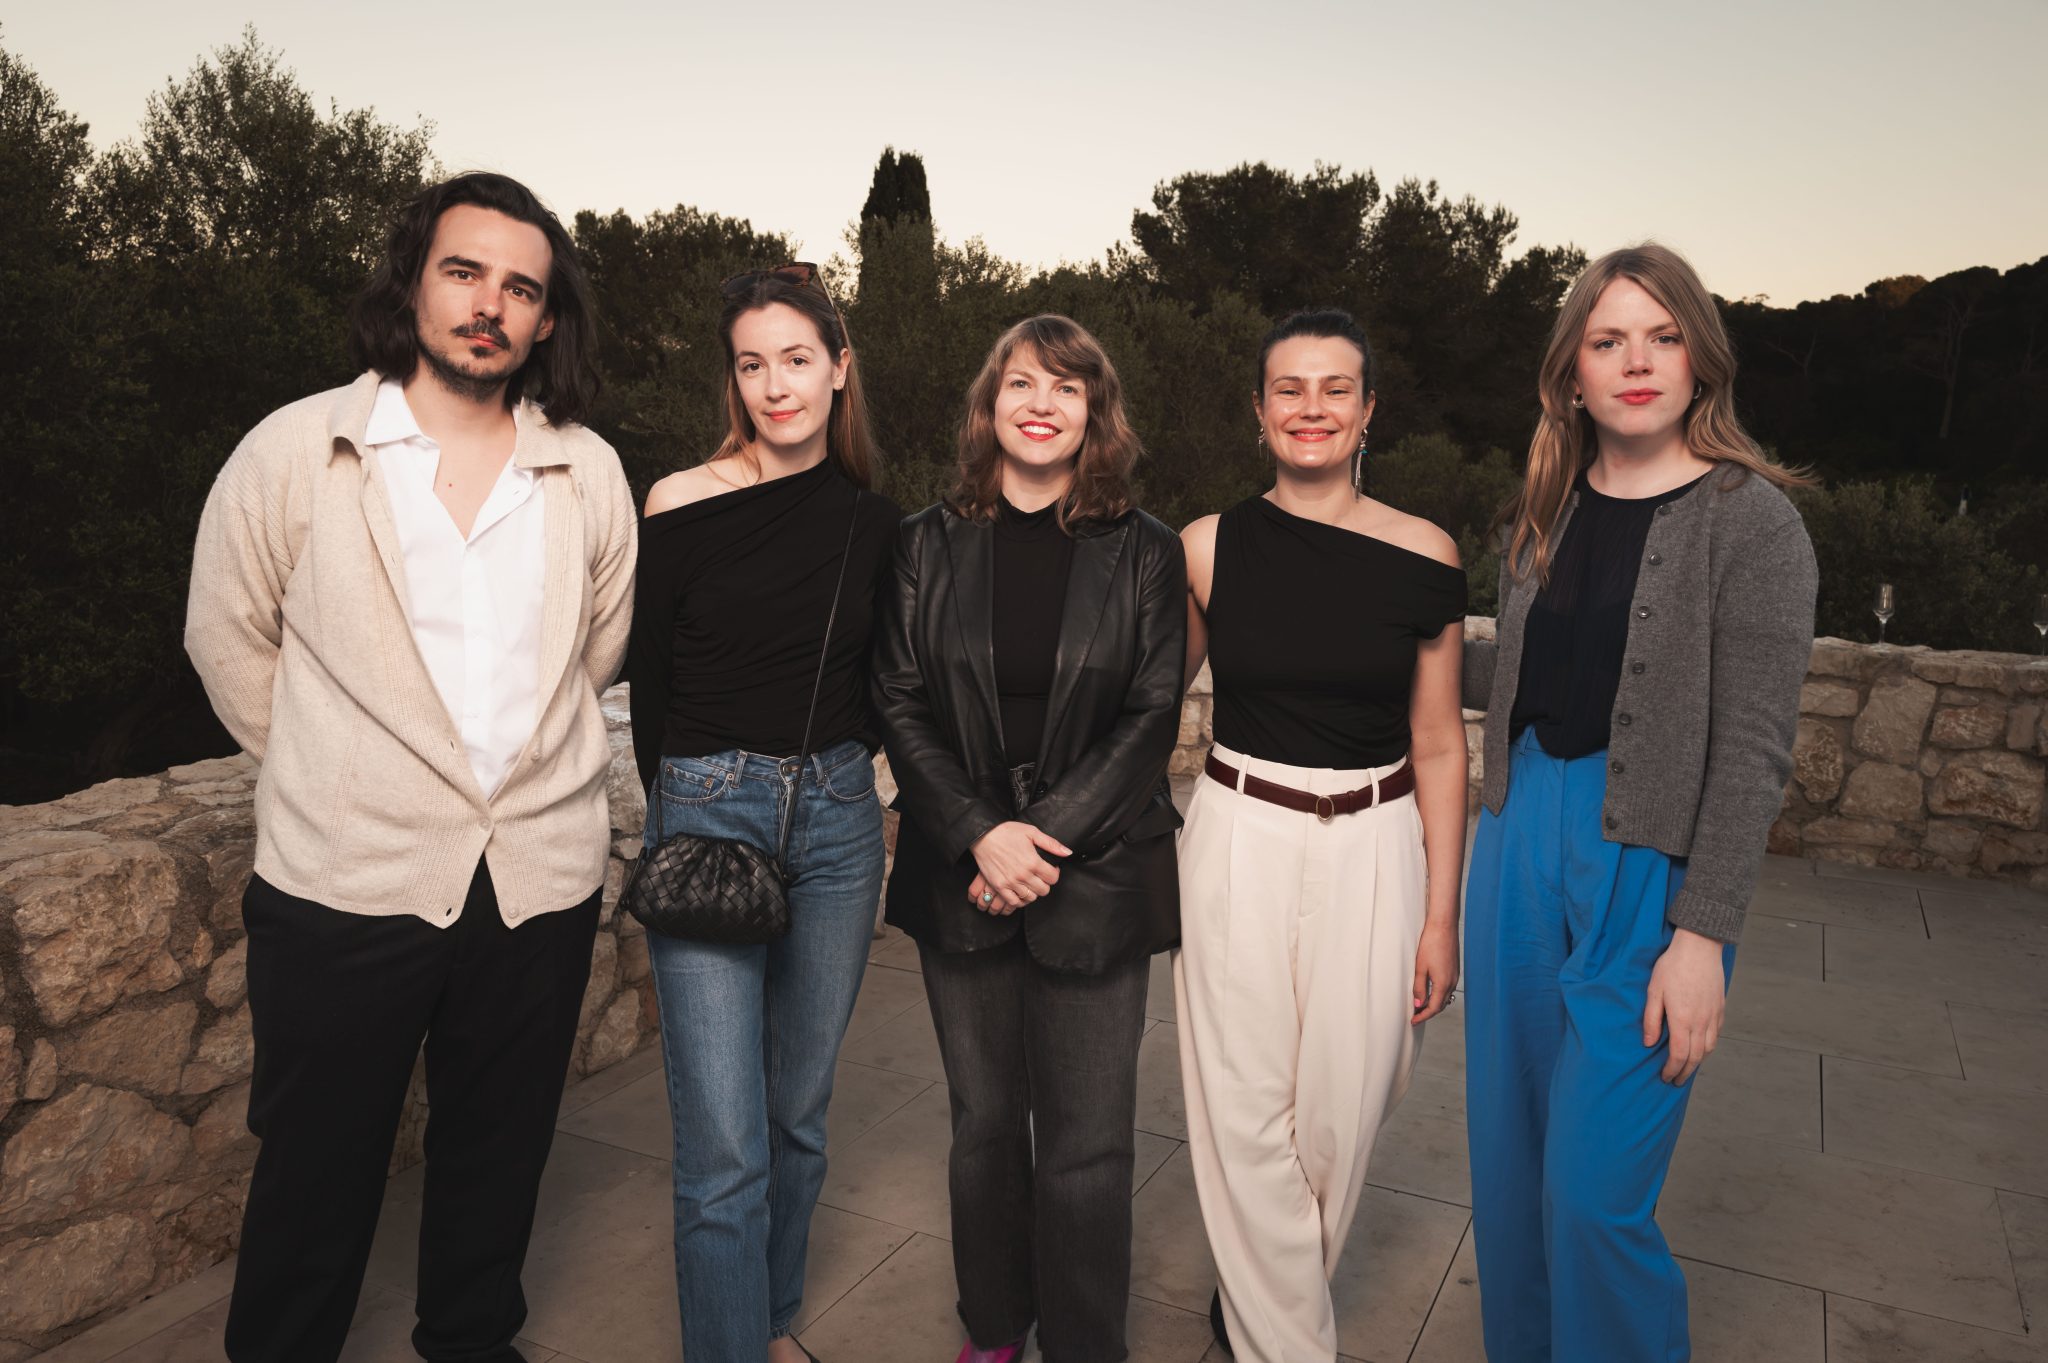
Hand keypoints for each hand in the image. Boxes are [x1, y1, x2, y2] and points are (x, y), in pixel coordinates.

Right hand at [968, 821, 1069, 910]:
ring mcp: (1011, 882)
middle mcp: (1023, 875)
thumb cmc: (1006, 832)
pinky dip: (1019, 900)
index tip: (1049, 869)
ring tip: (1029, 883)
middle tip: (1039, 876)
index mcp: (1033, 861)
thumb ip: (1051, 844)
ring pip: (1031, 898)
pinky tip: (1020, 892)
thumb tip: (1067, 852)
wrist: (983, 835)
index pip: (1053, 878)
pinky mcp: (999, 886)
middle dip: (1045, 883)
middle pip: (1044, 890)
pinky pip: (1014, 902)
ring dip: (1033, 892)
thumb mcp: (1032, 832)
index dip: (1054, 873)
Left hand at [1411, 919, 1459, 1022]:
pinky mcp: (1454, 970)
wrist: (1443, 926)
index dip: (1423, 1016)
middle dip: (1428, 1012)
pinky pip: (1447, 988)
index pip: (1434, 1008)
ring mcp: (1455, 976)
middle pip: (1441, 1005)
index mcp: (1443, 984)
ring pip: (1445, 997)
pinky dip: (1438, 994)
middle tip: (1415, 1016)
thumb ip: (1419, 988)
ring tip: (1420, 1006)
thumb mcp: (1420, 968)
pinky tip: (1430, 992)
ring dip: (1434, 1003)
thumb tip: (1418, 1005)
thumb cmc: (1431, 944)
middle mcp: (1452, 982)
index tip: (1414, 1021)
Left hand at [1644, 928, 1726, 1084]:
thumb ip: (1651, 1019)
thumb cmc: (1672, 967)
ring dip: (1698, 1062)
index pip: (1679, 1055)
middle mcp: (1701, 1022)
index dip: (1673, 1070)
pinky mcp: (1720, 1009)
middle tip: (1676, 1081)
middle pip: (1696, 1057)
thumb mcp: (1654, 991)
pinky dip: (1708, 1047)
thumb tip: (1649, 1043)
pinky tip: (1701, 1047)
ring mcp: (1713, 1016)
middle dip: (1685, 1072)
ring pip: (1709, 1048)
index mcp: (1682, 1020)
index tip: (1666, 1077)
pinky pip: (1716, 1035)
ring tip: (1687, 1068)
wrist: (1699, 947)